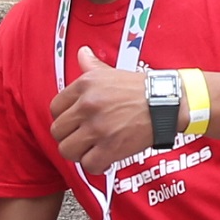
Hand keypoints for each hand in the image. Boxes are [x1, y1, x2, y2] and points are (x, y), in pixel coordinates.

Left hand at [49, 47, 154, 167]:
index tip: (73, 123)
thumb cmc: (140, 88)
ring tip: (90, 149)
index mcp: (84, 86)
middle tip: (82, 138)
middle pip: (57, 131)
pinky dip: (96, 165)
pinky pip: (88, 164)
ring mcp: (98, 128)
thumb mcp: (111, 72)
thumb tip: (82, 53)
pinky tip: (104, 159)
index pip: (54, 109)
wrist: (166, 103)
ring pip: (67, 150)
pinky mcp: (110, 147)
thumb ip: (92, 64)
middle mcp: (87, 106)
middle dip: (68, 137)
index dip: (63, 118)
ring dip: (78, 153)